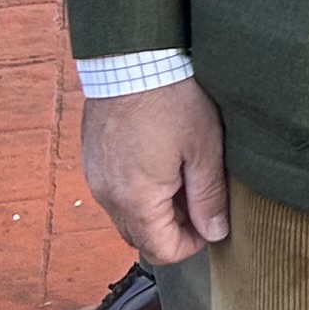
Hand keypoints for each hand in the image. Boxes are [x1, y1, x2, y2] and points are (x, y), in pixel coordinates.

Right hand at [84, 80, 229, 266]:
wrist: (132, 58)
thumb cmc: (170, 99)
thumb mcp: (204, 149)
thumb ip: (209, 197)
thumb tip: (215, 232)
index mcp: (135, 200)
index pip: (161, 251)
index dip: (191, 245)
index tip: (211, 224)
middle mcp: (108, 196)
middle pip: (141, 236)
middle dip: (173, 228)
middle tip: (199, 198)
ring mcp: (96, 176)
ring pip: (127, 213)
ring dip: (155, 208)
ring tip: (182, 174)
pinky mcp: (93, 158)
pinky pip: (116, 189)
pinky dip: (138, 189)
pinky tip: (160, 159)